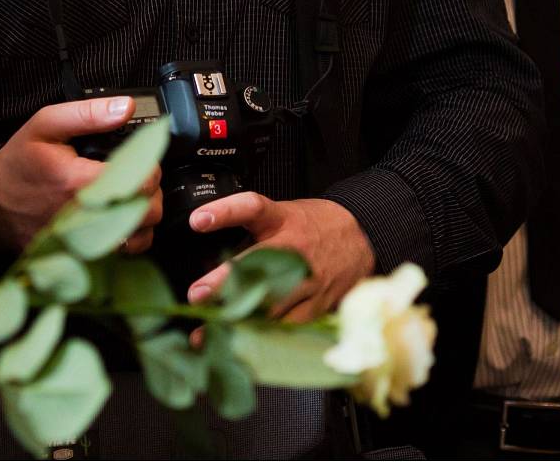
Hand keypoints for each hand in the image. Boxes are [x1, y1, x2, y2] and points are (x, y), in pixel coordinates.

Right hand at [0, 97, 162, 254]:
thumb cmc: (18, 164)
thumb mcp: (45, 125)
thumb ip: (87, 114)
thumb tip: (124, 107)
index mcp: (80, 182)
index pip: (143, 180)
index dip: (150, 167)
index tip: (141, 160)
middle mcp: (86, 217)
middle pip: (148, 211)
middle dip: (150, 191)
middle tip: (136, 176)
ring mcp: (85, 241)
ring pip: (141, 236)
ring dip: (143, 215)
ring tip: (129, 197)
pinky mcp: (83, 255)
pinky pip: (124, 253)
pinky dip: (130, 236)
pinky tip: (119, 217)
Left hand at [184, 195, 374, 322]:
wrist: (362, 237)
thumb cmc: (312, 227)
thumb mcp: (281, 217)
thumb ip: (250, 236)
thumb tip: (207, 261)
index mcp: (281, 220)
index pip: (251, 208)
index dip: (224, 212)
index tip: (197, 221)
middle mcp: (295, 249)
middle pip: (259, 265)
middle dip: (226, 283)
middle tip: (197, 296)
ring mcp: (308, 280)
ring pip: (272, 304)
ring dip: (236, 321)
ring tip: (205, 335)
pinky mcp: (318, 305)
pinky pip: (288, 327)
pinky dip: (262, 339)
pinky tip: (240, 351)